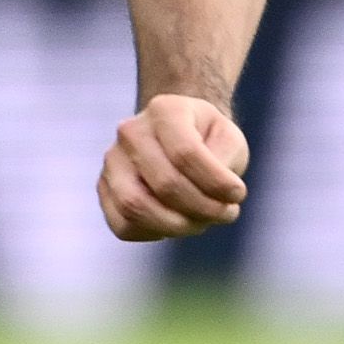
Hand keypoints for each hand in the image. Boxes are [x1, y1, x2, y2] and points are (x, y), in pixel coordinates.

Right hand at [101, 93, 249, 239]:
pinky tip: (175, 223)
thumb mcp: (229, 139)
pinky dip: (154, 233)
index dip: (216, 183)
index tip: (239, 195)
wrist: (179, 136)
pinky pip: (123, 225)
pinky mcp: (104, 189)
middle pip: (164, 183)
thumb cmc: (208, 138)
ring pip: (135, 207)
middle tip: (226, 214)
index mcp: (165, 110)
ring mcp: (112, 161)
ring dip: (177, 226)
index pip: (186, 153)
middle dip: (202, 208)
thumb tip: (217, 195)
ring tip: (201, 223)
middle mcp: (131, 132)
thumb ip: (225, 161)